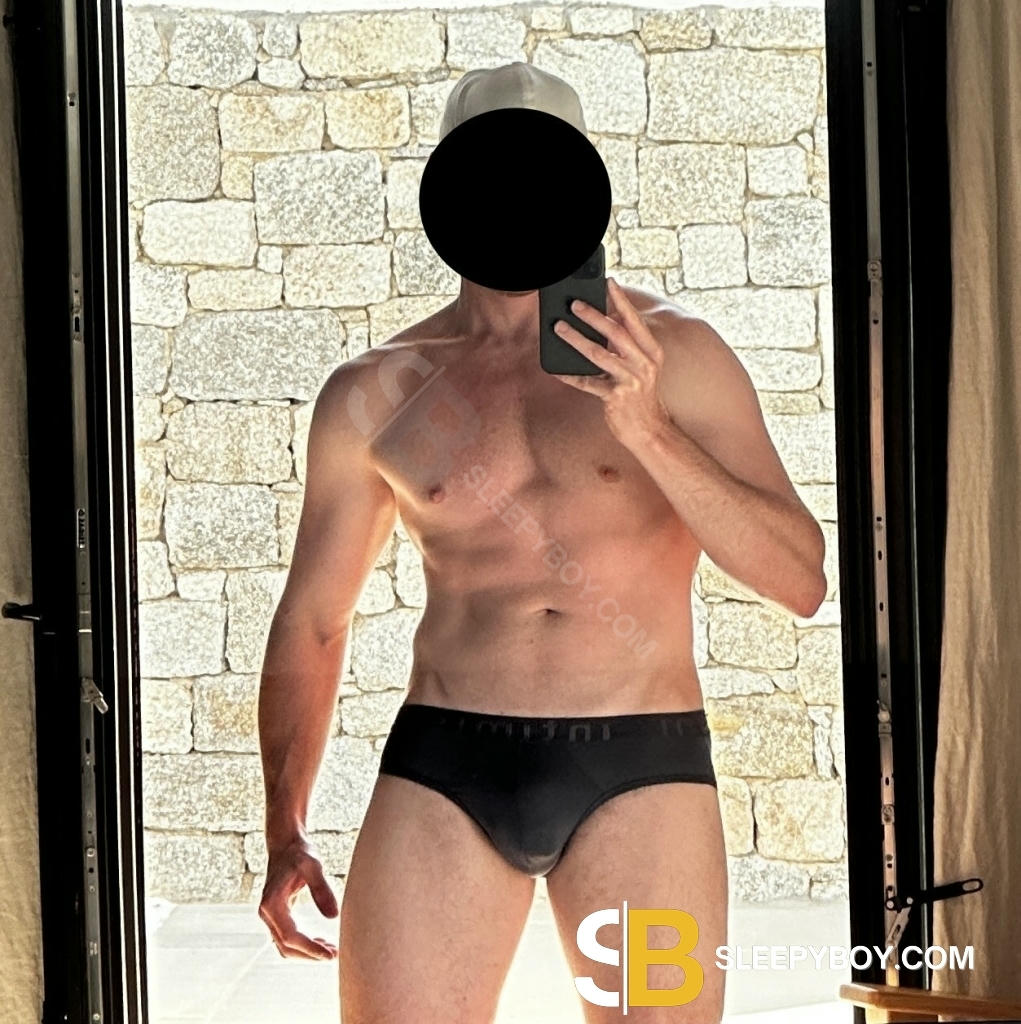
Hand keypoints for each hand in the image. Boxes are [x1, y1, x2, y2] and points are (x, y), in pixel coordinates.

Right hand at [258, 835, 338, 959]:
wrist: (285, 844)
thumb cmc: (299, 852)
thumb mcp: (313, 866)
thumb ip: (322, 889)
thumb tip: (334, 916)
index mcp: (272, 903)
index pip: (290, 936)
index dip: (310, 949)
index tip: (330, 954)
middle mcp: (267, 913)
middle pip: (285, 947)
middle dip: (309, 954)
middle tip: (335, 955)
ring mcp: (269, 916)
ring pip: (285, 946)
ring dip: (306, 952)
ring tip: (331, 951)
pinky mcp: (276, 915)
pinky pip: (287, 937)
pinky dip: (303, 944)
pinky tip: (321, 942)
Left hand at [551, 277, 672, 448]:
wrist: (650, 431)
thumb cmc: (641, 396)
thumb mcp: (643, 367)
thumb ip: (628, 345)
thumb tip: (605, 320)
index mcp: (651, 352)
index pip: (634, 321)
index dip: (621, 300)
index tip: (608, 282)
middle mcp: (643, 363)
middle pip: (615, 332)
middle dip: (593, 315)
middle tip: (574, 304)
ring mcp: (630, 380)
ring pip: (598, 354)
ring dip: (576, 338)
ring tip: (559, 328)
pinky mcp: (616, 397)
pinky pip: (588, 382)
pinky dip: (570, 376)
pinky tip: (555, 370)